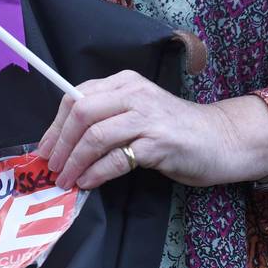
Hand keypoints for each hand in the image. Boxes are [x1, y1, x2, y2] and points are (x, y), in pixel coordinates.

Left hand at [36, 70, 267, 189]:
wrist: (222, 139)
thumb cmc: (174, 131)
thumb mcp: (136, 114)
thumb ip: (105, 119)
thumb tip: (63, 144)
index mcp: (124, 84)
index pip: (76, 97)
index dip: (54, 126)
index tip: (44, 150)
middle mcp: (134, 94)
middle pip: (81, 113)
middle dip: (60, 144)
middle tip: (52, 168)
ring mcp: (147, 117)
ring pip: (95, 135)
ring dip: (74, 162)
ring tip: (66, 180)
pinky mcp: (159, 143)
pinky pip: (116, 158)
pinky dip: (96, 173)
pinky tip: (87, 183)